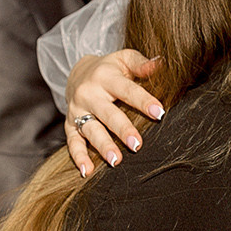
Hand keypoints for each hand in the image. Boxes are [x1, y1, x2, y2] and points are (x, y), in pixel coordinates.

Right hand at [65, 50, 162, 174]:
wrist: (78, 73)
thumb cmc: (110, 68)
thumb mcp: (124, 59)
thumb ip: (141, 63)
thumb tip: (161, 64)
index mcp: (105, 77)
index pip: (126, 90)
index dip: (143, 101)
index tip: (159, 113)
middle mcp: (89, 94)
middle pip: (107, 113)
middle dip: (122, 129)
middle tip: (137, 144)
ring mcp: (77, 111)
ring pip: (90, 130)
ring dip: (103, 146)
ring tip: (116, 160)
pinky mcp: (70, 125)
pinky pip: (72, 142)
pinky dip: (79, 157)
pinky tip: (88, 171)